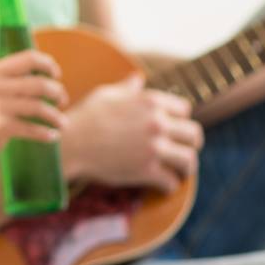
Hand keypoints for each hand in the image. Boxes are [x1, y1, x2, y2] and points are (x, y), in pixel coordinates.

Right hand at [0, 49, 69, 161]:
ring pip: (39, 107)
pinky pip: (32, 128)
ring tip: (63, 124)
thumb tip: (41, 73)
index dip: (48, 65)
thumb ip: (5, 78)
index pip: (29, 58)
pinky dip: (45, 133)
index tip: (56, 76)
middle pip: (39, 83)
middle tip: (62, 101)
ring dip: (56, 116)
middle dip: (57, 92)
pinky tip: (52, 136)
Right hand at [62, 75, 200, 192]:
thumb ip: (128, 88)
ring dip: (186, 167)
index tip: (173, 128)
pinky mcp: (146, 170)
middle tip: (182, 150)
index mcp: (150, 101)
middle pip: (194, 134)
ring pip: (189, 160)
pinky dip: (169, 185)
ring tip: (179, 171)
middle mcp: (157, 123)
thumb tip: (138, 78)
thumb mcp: (107, 94)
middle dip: (190, 143)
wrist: (71, 143)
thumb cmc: (85, 116)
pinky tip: (163, 185)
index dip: (179, 119)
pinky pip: (171, 182)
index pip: (185, 109)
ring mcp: (154, 147)